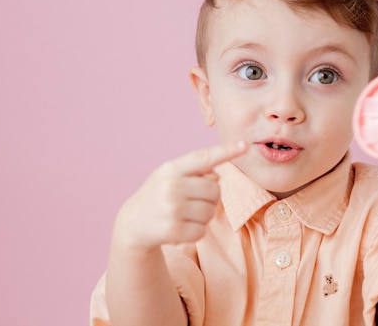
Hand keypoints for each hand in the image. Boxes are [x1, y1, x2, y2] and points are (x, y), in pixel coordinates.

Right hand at [114, 141, 247, 249]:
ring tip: (186, 214)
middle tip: (195, 202)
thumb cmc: (160, 194)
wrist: (133, 222)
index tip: (244, 145)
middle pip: (215, 191)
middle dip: (210, 199)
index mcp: (171, 168)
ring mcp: (171, 209)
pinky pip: (202, 231)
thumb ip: (195, 171)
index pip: (203, 157)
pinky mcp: (172, 231)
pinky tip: (181, 228)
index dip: (225, 151)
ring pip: (210, 212)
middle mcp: (171, 186)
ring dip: (203, 216)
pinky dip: (196, 231)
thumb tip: (216, 177)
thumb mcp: (171, 175)